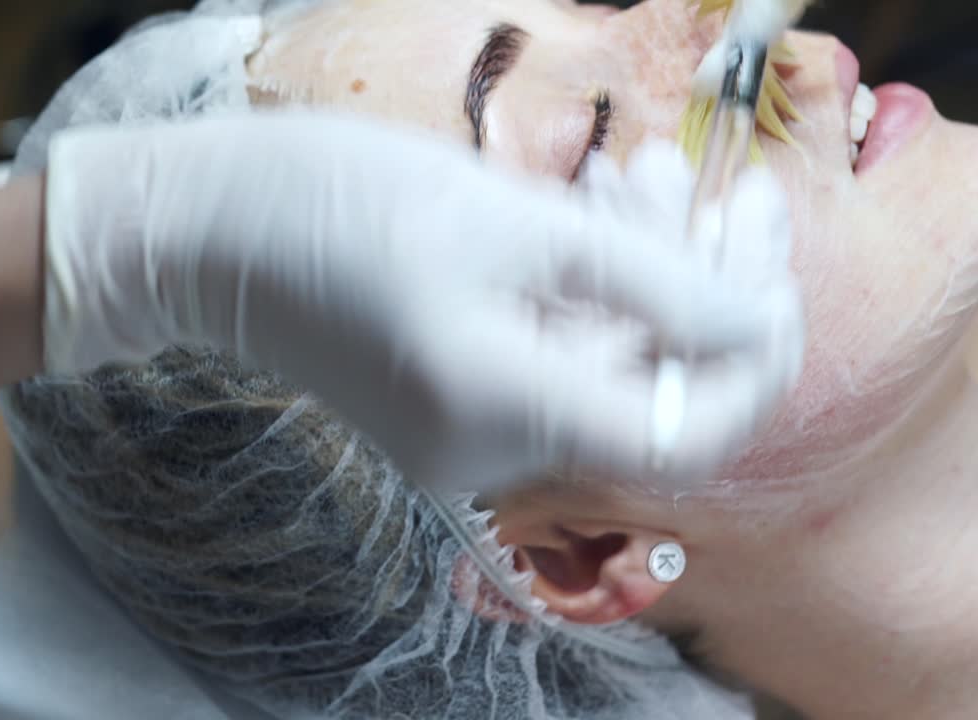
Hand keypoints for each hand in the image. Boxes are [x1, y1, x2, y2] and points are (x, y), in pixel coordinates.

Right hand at [42, 110, 802, 492]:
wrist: (199, 231)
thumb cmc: (334, 204)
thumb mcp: (509, 222)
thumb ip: (649, 280)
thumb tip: (757, 323)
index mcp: (507, 410)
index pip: (689, 433)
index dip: (755, 362)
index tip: (777, 277)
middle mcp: (494, 447)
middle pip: (653, 390)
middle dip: (710, 291)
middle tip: (738, 194)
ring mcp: (469, 430)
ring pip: (606, 363)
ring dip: (650, 272)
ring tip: (652, 172)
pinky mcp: (452, 398)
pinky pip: (554, 354)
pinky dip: (591, 288)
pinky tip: (602, 208)